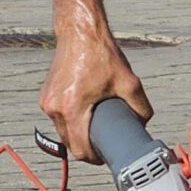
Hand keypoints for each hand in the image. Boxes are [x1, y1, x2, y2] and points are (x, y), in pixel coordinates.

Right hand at [38, 29, 146, 162]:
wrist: (79, 32)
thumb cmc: (100, 54)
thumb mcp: (129, 82)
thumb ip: (141, 106)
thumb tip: (144, 123)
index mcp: (73, 108)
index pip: (80, 149)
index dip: (94, 158)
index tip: (104, 156)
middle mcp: (55, 108)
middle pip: (69, 144)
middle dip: (86, 148)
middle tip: (103, 144)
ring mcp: (47, 102)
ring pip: (62, 132)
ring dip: (76, 134)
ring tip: (94, 127)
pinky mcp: (45, 96)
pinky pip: (57, 118)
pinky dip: (69, 121)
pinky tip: (83, 114)